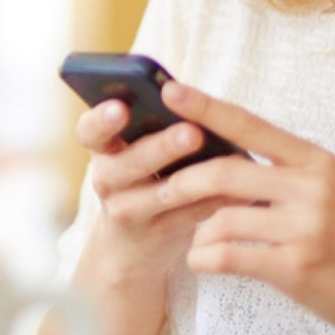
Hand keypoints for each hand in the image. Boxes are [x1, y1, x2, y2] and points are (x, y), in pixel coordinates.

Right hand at [74, 100, 236, 278]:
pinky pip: (190, 216)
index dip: (101, 120)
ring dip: (194, 179)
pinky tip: (245, 188)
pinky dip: (218, 201)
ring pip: (160, 195)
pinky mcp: (158, 235)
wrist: (133, 243)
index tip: (121, 108)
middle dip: (161, 148)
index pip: (89, 131)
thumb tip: (183, 91)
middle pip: (127, 164)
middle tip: (191, 133)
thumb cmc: (143, 174)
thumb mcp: (134, 147)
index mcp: (102, 148)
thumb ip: (151, 120)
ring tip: (224, 164)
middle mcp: (107, 180)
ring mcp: (129, 211)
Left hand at [155, 81, 334, 334]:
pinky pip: (230, 256)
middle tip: (159, 191)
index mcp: (318, 162)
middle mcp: (312, 187)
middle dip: (182, 182)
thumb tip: (229, 162)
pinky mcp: (297, 266)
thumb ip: (288, 176)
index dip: (206, 107)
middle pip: (225, 171)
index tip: (170, 91)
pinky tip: (202, 262)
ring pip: (222, 218)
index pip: (251, 125)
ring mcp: (305, 227)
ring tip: (195, 243)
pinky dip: (205, 259)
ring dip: (196, 232)